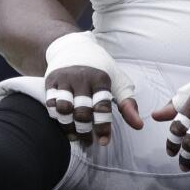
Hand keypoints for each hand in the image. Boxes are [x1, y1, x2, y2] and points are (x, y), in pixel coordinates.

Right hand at [42, 31, 141, 147]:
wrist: (73, 47)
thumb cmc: (100, 69)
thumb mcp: (118, 81)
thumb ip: (128, 104)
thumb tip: (138, 126)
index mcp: (101, 78)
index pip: (102, 107)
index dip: (103, 127)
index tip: (104, 142)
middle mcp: (82, 78)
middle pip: (81, 111)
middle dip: (85, 130)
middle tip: (88, 142)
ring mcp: (65, 79)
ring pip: (63, 109)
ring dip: (69, 127)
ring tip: (75, 137)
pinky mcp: (51, 81)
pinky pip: (51, 104)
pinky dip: (57, 118)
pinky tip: (64, 125)